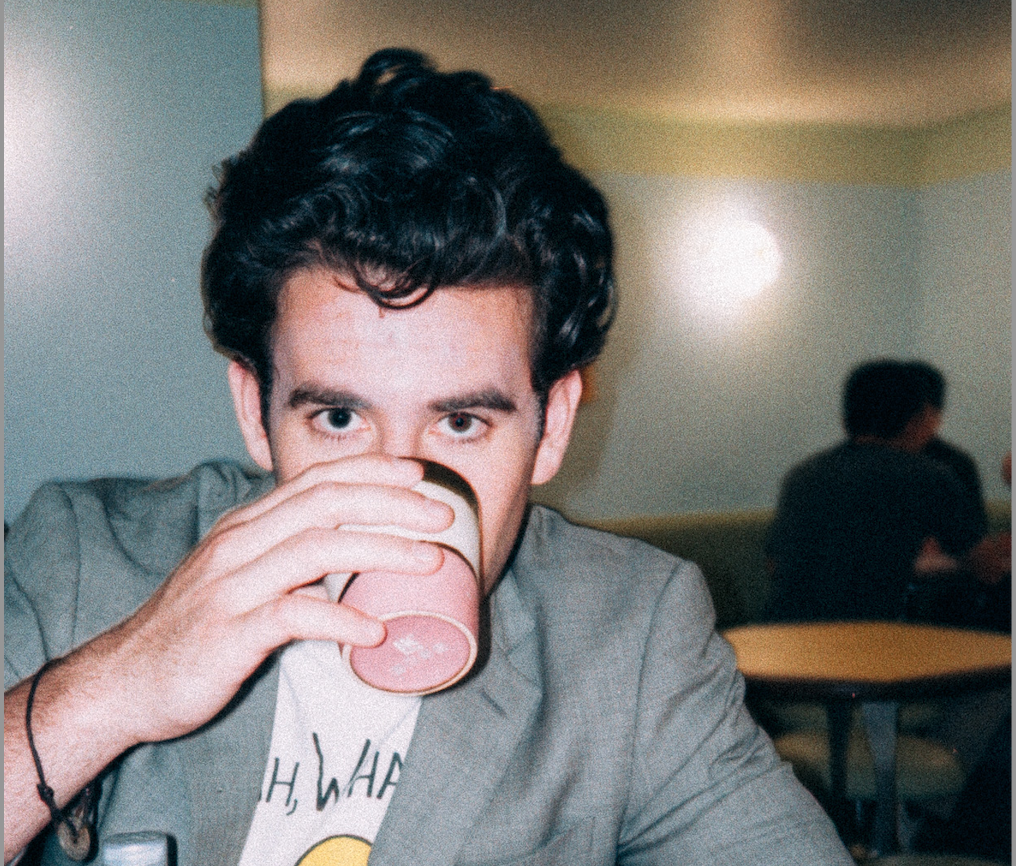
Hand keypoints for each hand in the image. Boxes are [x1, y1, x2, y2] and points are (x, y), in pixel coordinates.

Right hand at [80, 455, 452, 748]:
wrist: (125, 679)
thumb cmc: (195, 628)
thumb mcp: (241, 576)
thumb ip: (287, 559)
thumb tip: (354, 557)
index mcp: (248, 525)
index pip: (317, 480)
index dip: (372, 471)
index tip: (421, 474)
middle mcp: (241, 543)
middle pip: (327, 503)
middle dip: (391, 502)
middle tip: (444, 515)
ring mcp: (233, 584)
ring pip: (317, 549)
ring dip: (381, 550)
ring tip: (430, 561)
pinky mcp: (229, 631)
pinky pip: (293, 615)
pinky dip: (340, 617)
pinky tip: (375, 629)